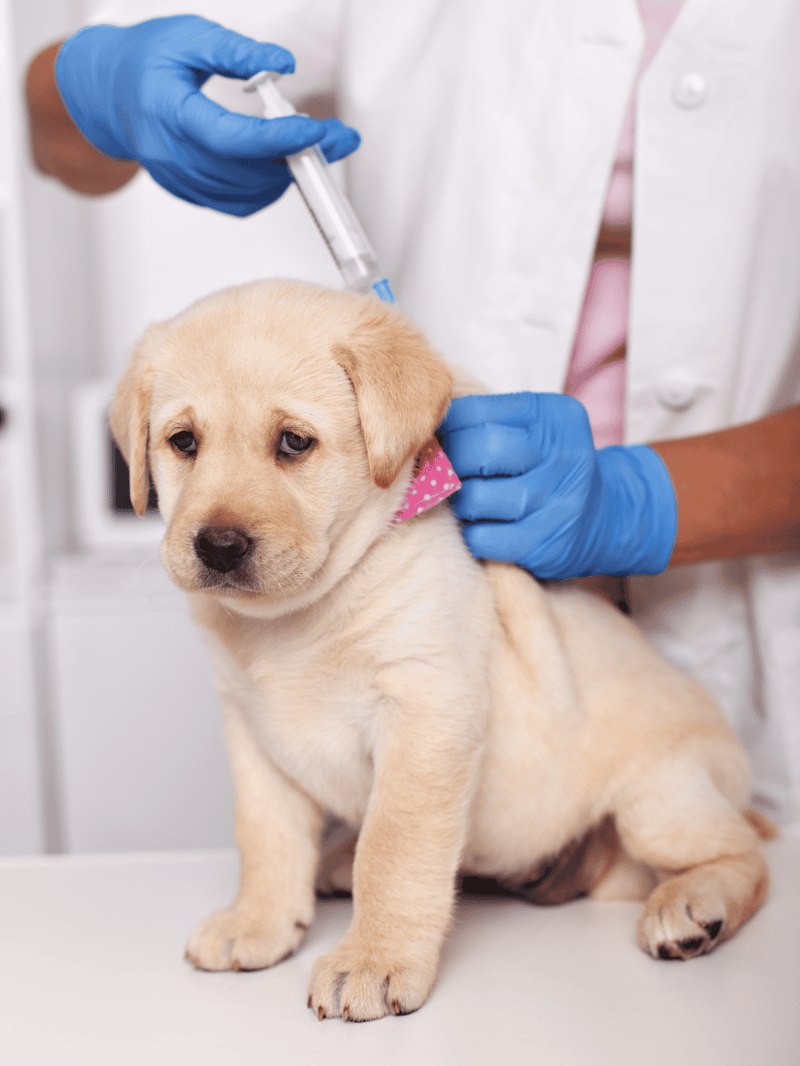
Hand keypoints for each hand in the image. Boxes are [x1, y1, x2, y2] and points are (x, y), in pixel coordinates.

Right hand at [54, 15, 359, 215]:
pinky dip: (268, 186)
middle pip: (245, 170)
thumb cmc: (146, 61)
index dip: (275, 140)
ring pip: (247, 192)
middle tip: (339, 136)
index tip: (315, 131)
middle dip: (299, 155)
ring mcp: (179, 180)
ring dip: (288, 172)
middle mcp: (171, 154)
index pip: (228, 137)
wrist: (108, 94)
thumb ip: (236, 51)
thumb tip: (283, 63)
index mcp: (168, 111)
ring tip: (316, 144)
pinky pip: (238, 203)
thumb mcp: (190, 37)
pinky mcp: (190, 193)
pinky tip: (282, 163)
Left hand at [439, 392, 676, 578]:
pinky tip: (485, 526)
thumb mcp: (534, 428)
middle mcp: (562, 454)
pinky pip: (482, 537)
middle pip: (476, 452)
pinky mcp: (545, 543)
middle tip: (448, 473)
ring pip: (474, 498)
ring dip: (460, 502)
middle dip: (450, 464)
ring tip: (469, 500)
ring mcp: (557, 501)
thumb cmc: (550, 467)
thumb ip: (487, 420)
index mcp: (552, 415)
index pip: (474, 411)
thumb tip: (422, 431)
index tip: (441, 441)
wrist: (606, 517)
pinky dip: (473, 533)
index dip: (446, 429)